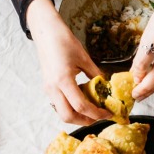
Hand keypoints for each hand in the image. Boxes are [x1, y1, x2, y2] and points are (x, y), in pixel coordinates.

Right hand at [27, 0, 108, 124]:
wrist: (45, 31)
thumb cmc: (64, 41)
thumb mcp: (84, 57)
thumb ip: (95, 74)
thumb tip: (107, 87)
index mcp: (63, 80)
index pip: (81, 106)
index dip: (96, 113)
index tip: (108, 113)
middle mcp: (53, 88)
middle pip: (68, 116)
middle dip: (85, 121)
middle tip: (99, 117)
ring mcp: (48, 89)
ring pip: (62, 113)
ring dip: (77, 116)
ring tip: (91, 111)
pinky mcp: (47, 87)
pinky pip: (59, 105)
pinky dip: (71, 108)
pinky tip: (81, 101)